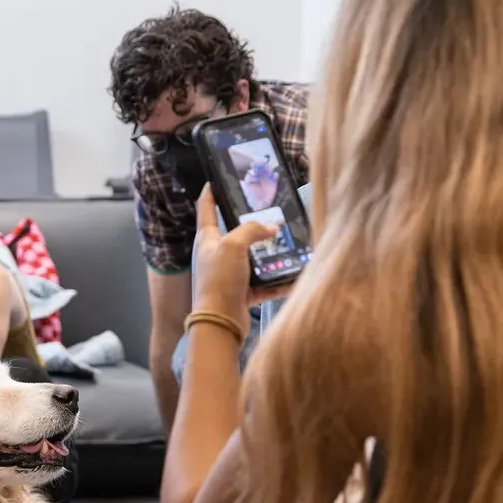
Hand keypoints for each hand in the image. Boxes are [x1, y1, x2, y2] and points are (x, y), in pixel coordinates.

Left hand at [191, 185, 290, 329]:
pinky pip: (264, 284)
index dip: (210, 193)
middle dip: (253, 224)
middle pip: (235, 234)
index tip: (216, 180)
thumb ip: (252, 231)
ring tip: (291, 242)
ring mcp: (229, 275)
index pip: (206, 209)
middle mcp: (216, 255)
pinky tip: (296, 276)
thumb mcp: (233, 246)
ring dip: (270, 253)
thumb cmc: (219, 279)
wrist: (219, 322)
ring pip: (253, 258)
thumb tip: (270, 228)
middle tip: (273, 211)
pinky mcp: (242, 293)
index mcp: (207, 240)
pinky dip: (278, 282)